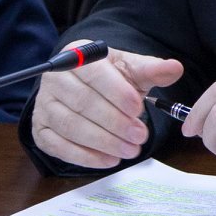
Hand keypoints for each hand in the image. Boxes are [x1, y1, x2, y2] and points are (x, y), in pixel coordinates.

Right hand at [30, 42, 182, 169]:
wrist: (87, 90)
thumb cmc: (111, 79)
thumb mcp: (131, 70)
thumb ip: (151, 69)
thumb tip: (174, 68)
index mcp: (76, 55)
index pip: (93, 72)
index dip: (116, 92)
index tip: (138, 108)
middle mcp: (54, 79)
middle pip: (82, 102)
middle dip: (114, 122)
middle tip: (140, 136)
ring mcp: (44, 105)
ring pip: (71, 126)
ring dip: (103, 141)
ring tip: (130, 150)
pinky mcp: (41, 130)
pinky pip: (58, 146)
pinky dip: (85, 156)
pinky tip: (109, 160)